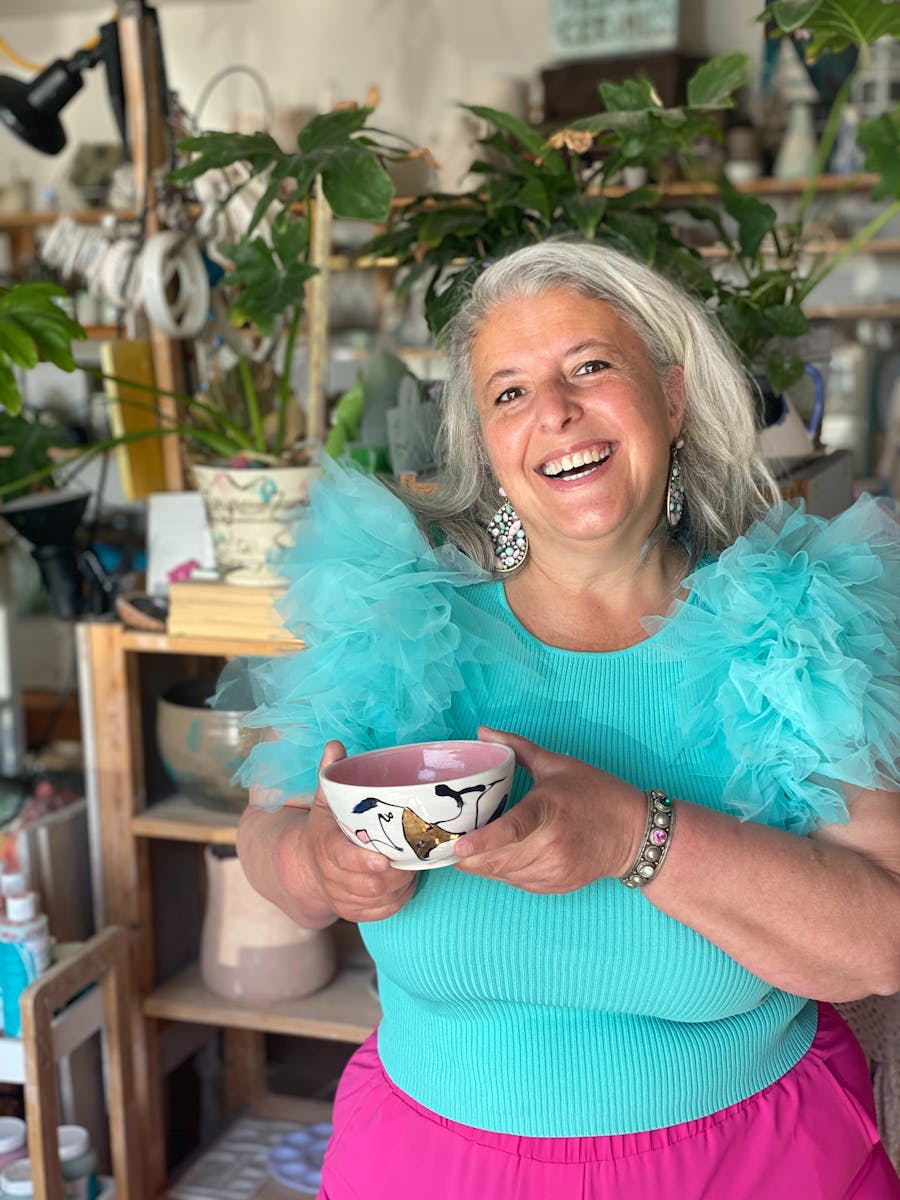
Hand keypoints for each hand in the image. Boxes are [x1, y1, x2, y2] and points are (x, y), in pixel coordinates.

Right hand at [294, 741, 417, 922]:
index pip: (343, 858)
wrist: (305, 866)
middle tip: (417, 855)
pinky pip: (383, 912)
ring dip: (402, 885)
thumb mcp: (324, 800)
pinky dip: (399, 899)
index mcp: (325, 847)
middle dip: (396, 873)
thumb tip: (335, 746)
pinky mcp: (355, 912)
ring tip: (417, 865)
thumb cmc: (324, 828)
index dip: (364, 861)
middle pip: (369, 883)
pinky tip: (408, 882)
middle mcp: (331, 876)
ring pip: (379, 899)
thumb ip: (330, 774)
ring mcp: (343, 897)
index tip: (385, 859)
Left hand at [453, 728, 645, 893]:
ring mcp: (555, 869)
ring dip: (485, 867)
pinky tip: (502, 858)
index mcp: (549, 810)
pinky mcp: (557, 885)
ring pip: (506, 875)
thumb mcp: (557, 764)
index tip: (457, 847)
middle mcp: (552, 845)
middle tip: (447, 847)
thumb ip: (517, 748)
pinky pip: (519, 883)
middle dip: (469, 859)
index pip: (512, 830)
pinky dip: (505, 873)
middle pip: (499, 860)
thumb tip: (483, 732)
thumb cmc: (595, 793)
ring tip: (470, 852)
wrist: (634, 832)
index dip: (482, 842)